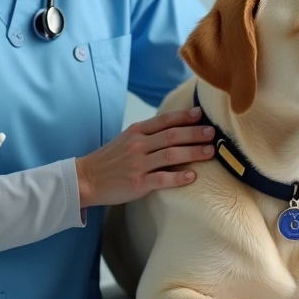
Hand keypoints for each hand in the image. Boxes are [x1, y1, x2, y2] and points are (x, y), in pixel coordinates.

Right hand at [75, 107, 216, 207]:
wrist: (86, 179)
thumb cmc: (110, 160)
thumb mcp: (127, 139)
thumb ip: (148, 133)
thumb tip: (176, 127)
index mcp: (136, 131)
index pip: (164, 120)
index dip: (184, 116)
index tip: (201, 114)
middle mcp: (138, 145)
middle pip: (171, 136)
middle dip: (195, 133)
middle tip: (213, 133)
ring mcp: (138, 164)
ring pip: (170, 155)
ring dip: (193, 152)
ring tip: (210, 152)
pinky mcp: (137, 183)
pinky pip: (162, 179)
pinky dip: (178, 177)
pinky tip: (192, 176)